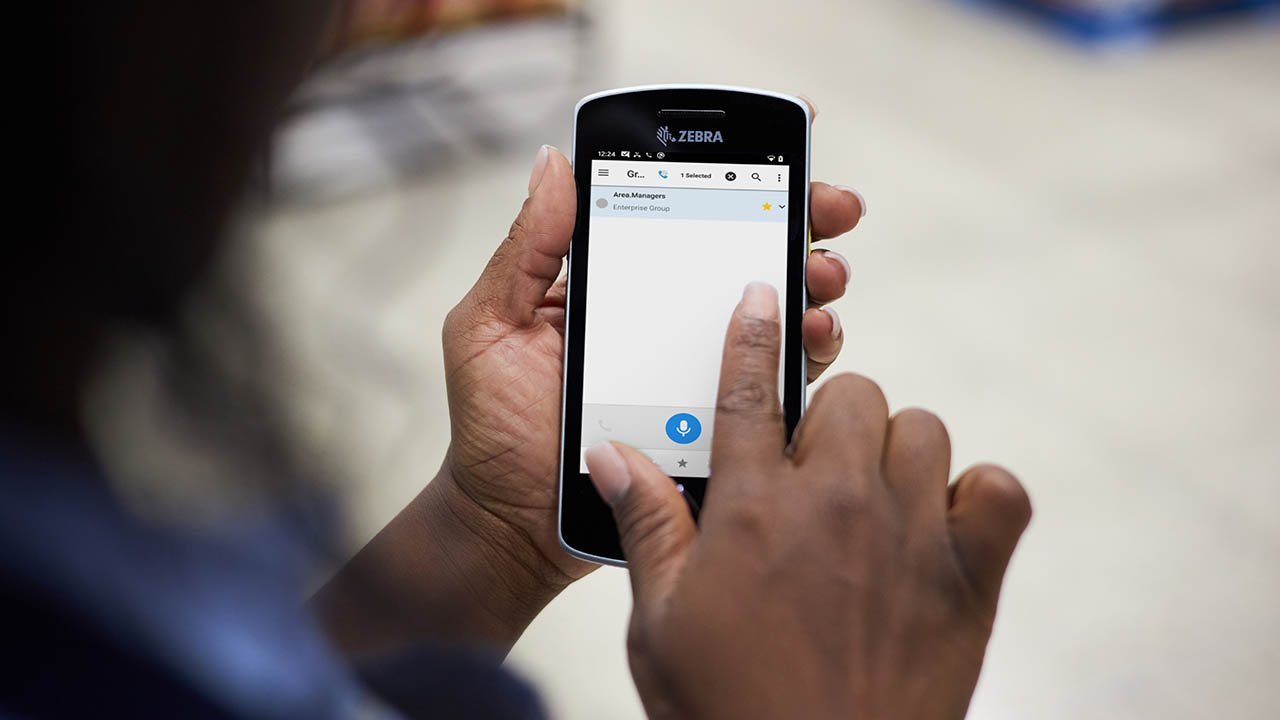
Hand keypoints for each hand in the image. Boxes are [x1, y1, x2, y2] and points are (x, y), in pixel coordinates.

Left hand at [437, 147, 864, 589]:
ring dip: (812, 282)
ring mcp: (693, 370)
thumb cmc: (493, 429)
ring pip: (770, 314)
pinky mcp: (716, 420)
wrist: (512, 528)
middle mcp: (663, 319)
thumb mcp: (490, 326)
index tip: (782, 144)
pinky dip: (805, 352)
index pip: (681, 215)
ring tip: (824, 277)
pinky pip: (773, 379)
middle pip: (742, 255)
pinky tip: (814, 338)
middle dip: (799, 222)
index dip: (736, 176)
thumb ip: (527, 250)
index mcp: (616, 283)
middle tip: (832, 209)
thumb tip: (553, 161)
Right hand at [584, 283, 1031, 719]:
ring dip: (894, 448)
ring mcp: (911, 536)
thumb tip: (612, 455)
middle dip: (827, 416)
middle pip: (850, 393)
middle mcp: (835, 504)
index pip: (747, 388)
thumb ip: (646, 525)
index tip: (760, 294)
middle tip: (809, 467)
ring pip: (922, 427)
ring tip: (869, 494)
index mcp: (753, 509)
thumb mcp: (660, 621)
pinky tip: (944, 523)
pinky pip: (998, 490)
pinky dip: (979, 495)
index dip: (751, 331)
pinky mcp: (971, 577)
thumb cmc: (729, 710)